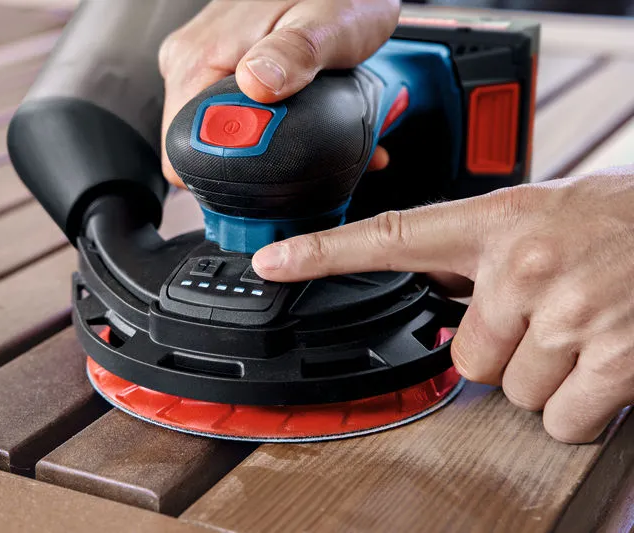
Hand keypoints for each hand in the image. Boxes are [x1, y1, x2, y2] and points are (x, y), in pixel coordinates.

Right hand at [158, 0, 398, 187]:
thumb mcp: (328, 24)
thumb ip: (295, 55)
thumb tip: (256, 86)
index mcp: (199, 56)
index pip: (180, 151)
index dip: (219, 176)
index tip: (265, 176)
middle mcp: (192, 61)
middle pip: (200, 148)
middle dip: (251, 165)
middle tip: (300, 153)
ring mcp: (205, 64)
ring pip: (221, 133)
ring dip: (267, 146)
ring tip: (310, 133)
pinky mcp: (223, 68)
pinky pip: (234, 112)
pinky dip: (270, 126)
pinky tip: (305, 121)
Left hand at [252, 164, 633, 443]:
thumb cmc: (617, 222)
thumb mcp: (537, 216)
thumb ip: (476, 251)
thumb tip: (431, 284)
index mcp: (496, 224)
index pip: (390, 236)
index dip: (323, 253)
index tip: (273, 264)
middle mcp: (522, 266)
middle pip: (463, 360)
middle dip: (500, 353)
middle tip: (544, 319)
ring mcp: (566, 313)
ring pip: (510, 392)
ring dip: (544, 378)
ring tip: (580, 331)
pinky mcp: (614, 358)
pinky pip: (560, 421)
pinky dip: (580, 409)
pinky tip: (602, 368)